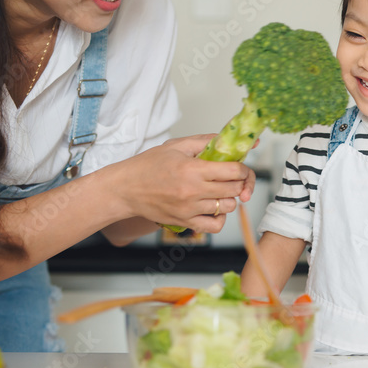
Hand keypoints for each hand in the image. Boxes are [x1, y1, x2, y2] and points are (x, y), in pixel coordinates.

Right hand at [114, 134, 255, 233]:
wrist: (124, 189)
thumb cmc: (148, 165)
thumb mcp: (177, 146)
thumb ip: (207, 141)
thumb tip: (232, 140)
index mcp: (192, 169)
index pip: (234, 171)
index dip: (243, 169)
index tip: (240, 168)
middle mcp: (192, 191)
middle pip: (234, 190)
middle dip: (239, 182)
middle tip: (231, 178)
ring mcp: (189, 209)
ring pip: (228, 207)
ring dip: (229, 199)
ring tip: (219, 191)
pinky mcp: (184, 222)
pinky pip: (214, 226)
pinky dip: (219, 218)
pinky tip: (213, 208)